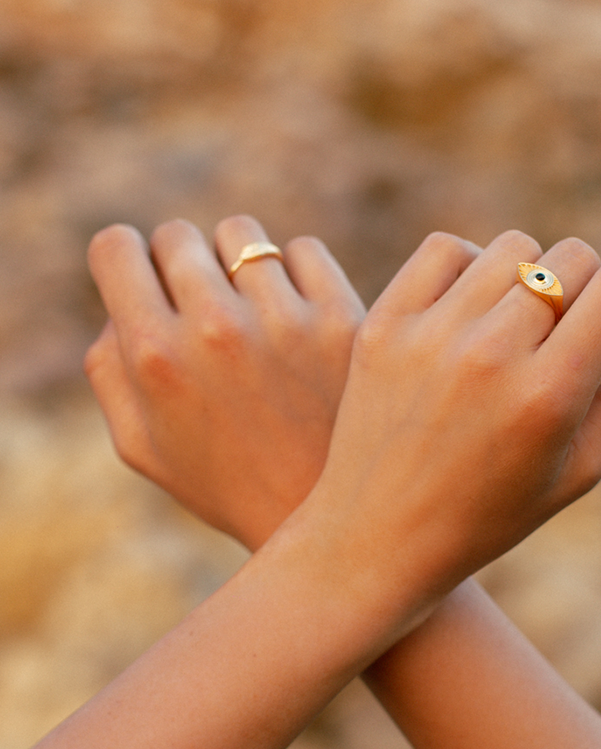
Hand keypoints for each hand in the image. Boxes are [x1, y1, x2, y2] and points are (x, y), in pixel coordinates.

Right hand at [85, 215, 363, 550]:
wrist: (327, 514)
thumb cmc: (229, 482)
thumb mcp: (143, 446)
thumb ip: (112, 368)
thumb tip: (122, 305)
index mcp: (156, 356)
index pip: (116, 248)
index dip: (126, 259)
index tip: (146, 276)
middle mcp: (215, 326)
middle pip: (179, 235)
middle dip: (181, 262)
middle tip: (204, 300)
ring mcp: (283, 319)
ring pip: (242, 234)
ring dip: (239, 262)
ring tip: (253, 307)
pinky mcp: (341, 316)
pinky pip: (303, 251)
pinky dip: (295, 273)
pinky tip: (298, 315)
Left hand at [304, 231, 600, 597]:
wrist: (379, 536)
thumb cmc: (490, 512)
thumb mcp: (581, 471)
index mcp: (548, 396)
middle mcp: (490, 354)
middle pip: (571, 258)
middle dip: (589, 283)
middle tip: (571, 323)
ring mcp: (430, 335)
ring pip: (513, 249)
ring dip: (529, 276)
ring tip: (515, 320)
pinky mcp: (383, 324)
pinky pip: (446, 249)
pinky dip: (469, 266)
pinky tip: (467, 308)